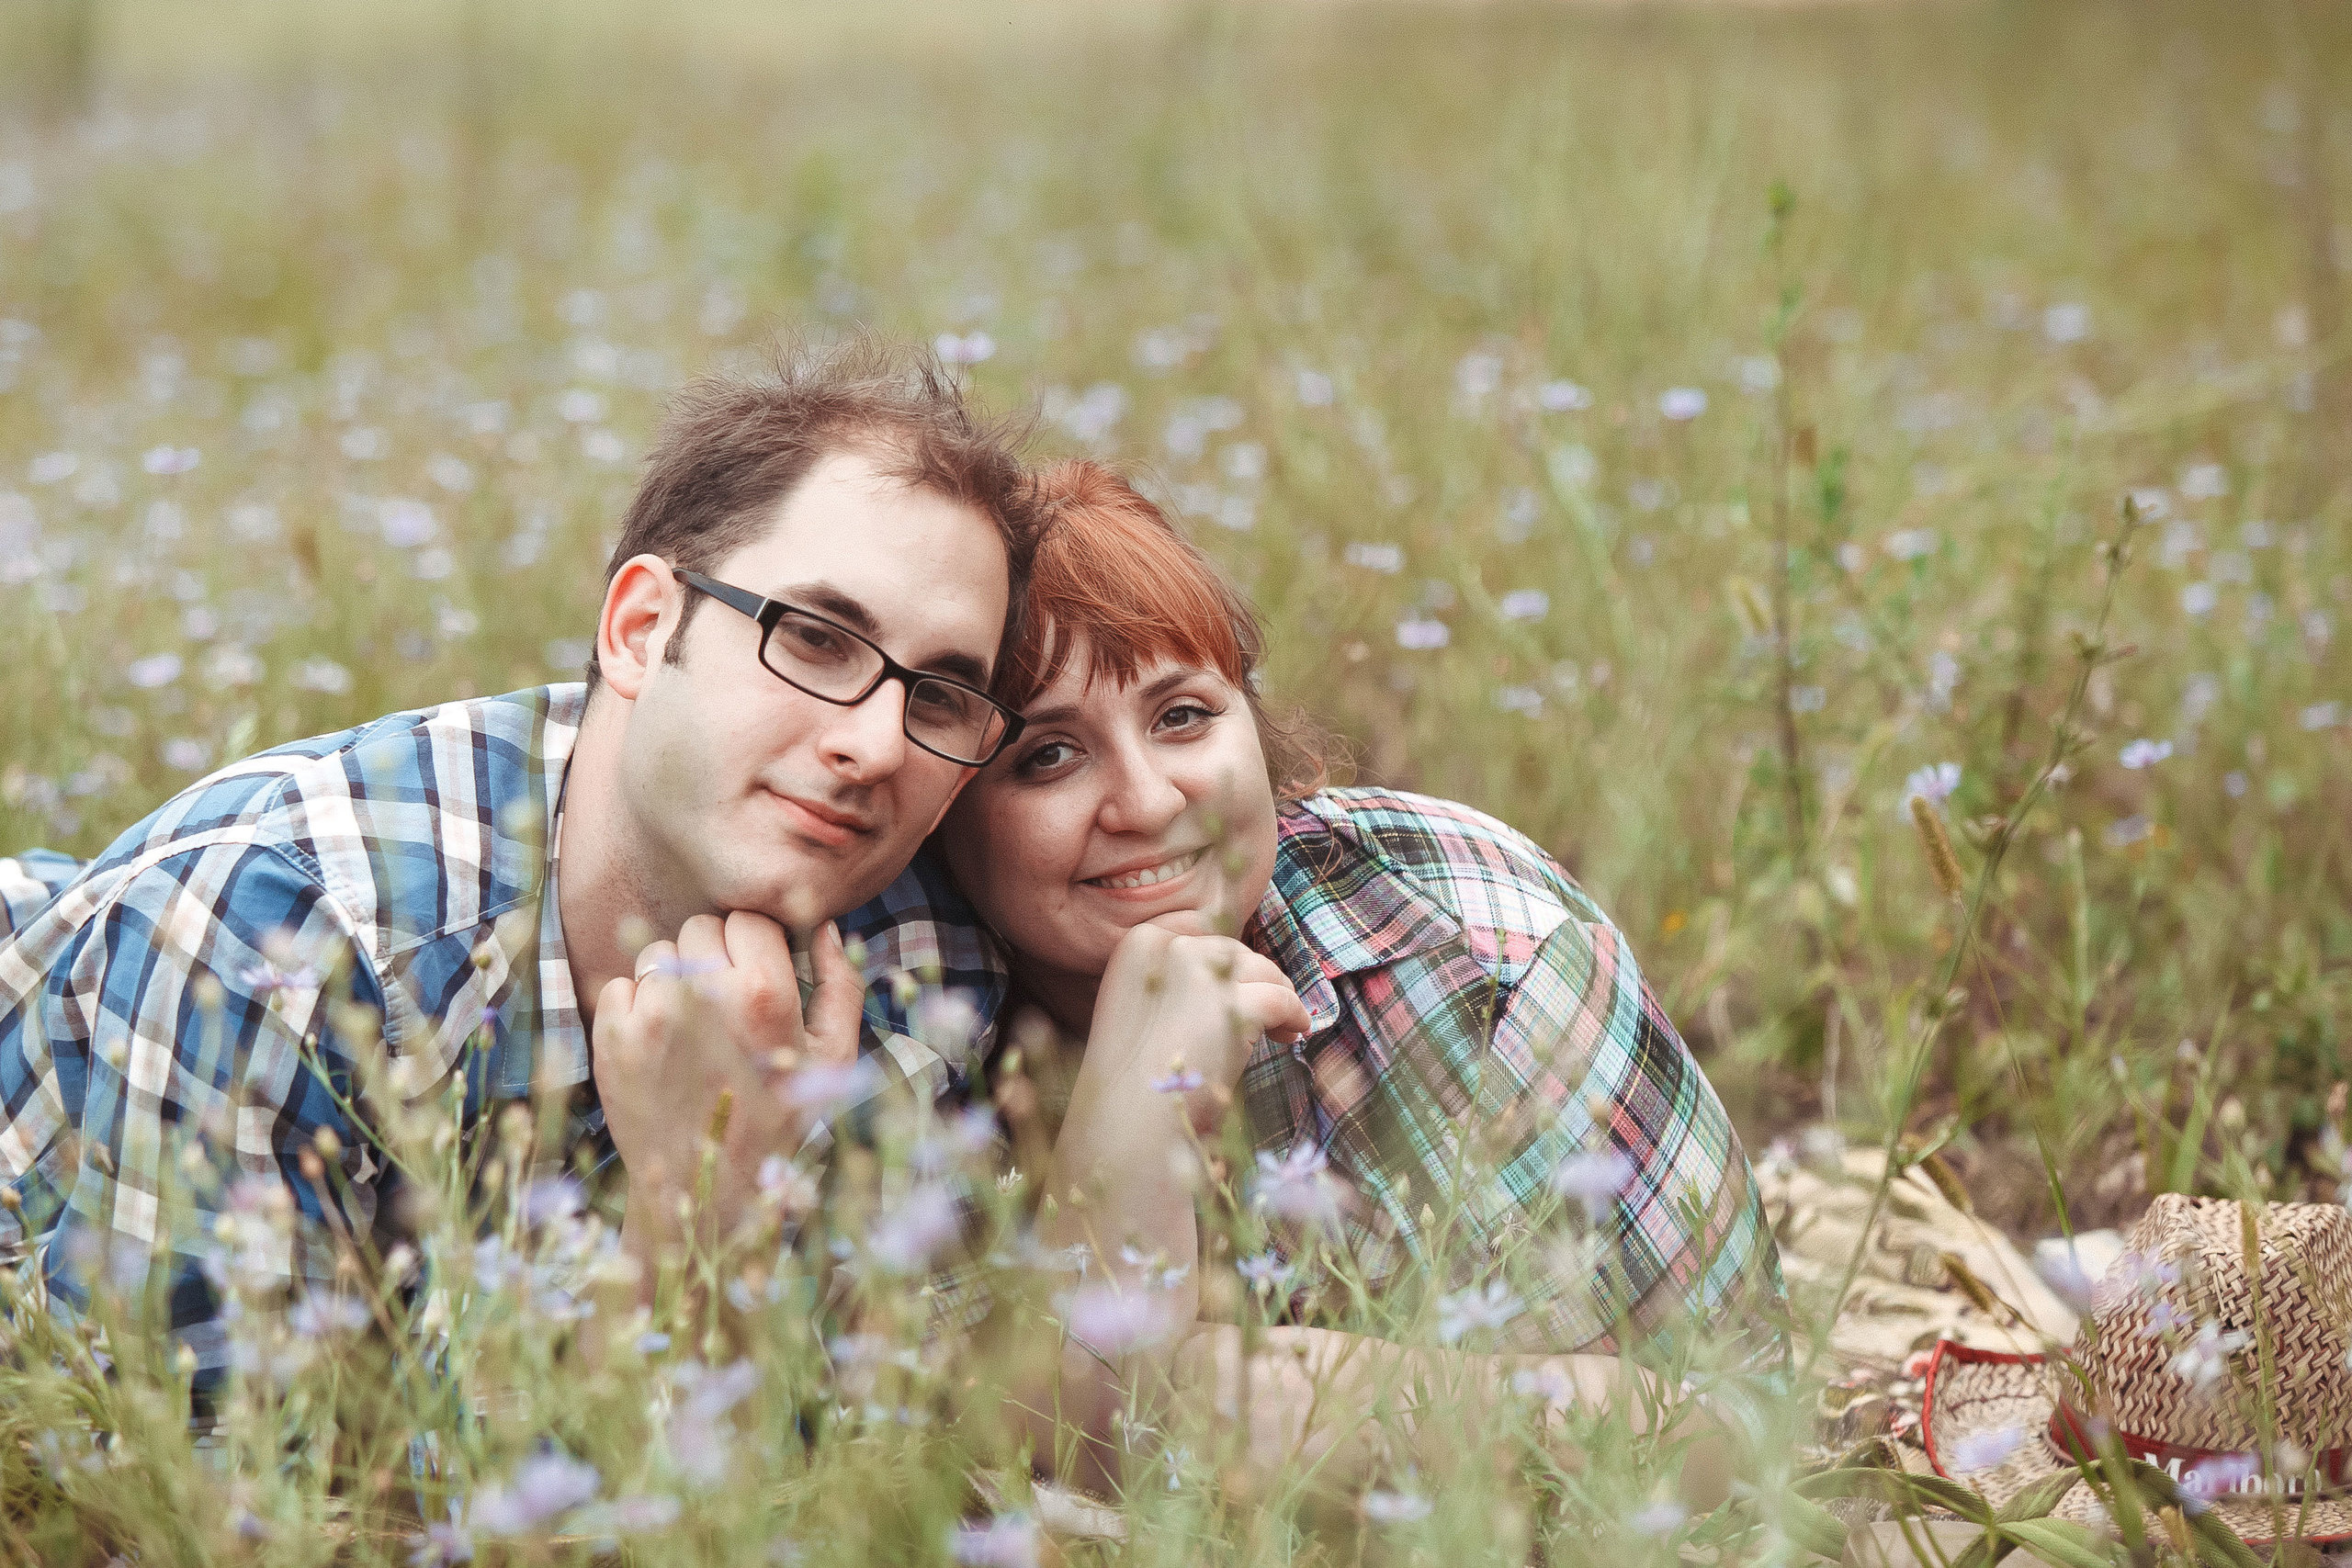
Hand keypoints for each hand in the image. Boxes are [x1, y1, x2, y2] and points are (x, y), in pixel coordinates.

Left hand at [591, 911, 862, 1258]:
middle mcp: (704, 993)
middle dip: (714, 955)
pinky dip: (636, 1005)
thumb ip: (839, 984)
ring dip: (673, 977)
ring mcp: (651, 1014)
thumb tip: (820, 926)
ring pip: (658, 953)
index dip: (754, 942)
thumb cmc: (779, 1119)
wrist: (705, 1187)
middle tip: (725, 1005)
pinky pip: (620, 985)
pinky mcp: (612, 1036)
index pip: (748, 918)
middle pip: (700, 927)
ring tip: (692, 1027)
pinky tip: (660, 1044)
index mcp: (764, 992)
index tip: (756, 974)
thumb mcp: (835, 1056)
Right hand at [1076, 913, 1309, 1137]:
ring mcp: (1202, 973)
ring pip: (1262, 970)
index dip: (1224, 966)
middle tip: (1268, 1013)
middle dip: (1254, 979)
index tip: (1234, 991)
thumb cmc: (1131, 1082)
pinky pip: (1281, 1000)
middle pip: (1233, 950)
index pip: (1199, 936)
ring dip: (1278, 994)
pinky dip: (1295, 1016)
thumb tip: (1230, 964)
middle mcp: (1168, 947)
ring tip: (1282, 1027)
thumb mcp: (1139, 1010)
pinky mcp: (1234, 1003)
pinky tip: (1294, 1035)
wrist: (1126, 1127)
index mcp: (1138, 945)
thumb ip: (1174, 979)